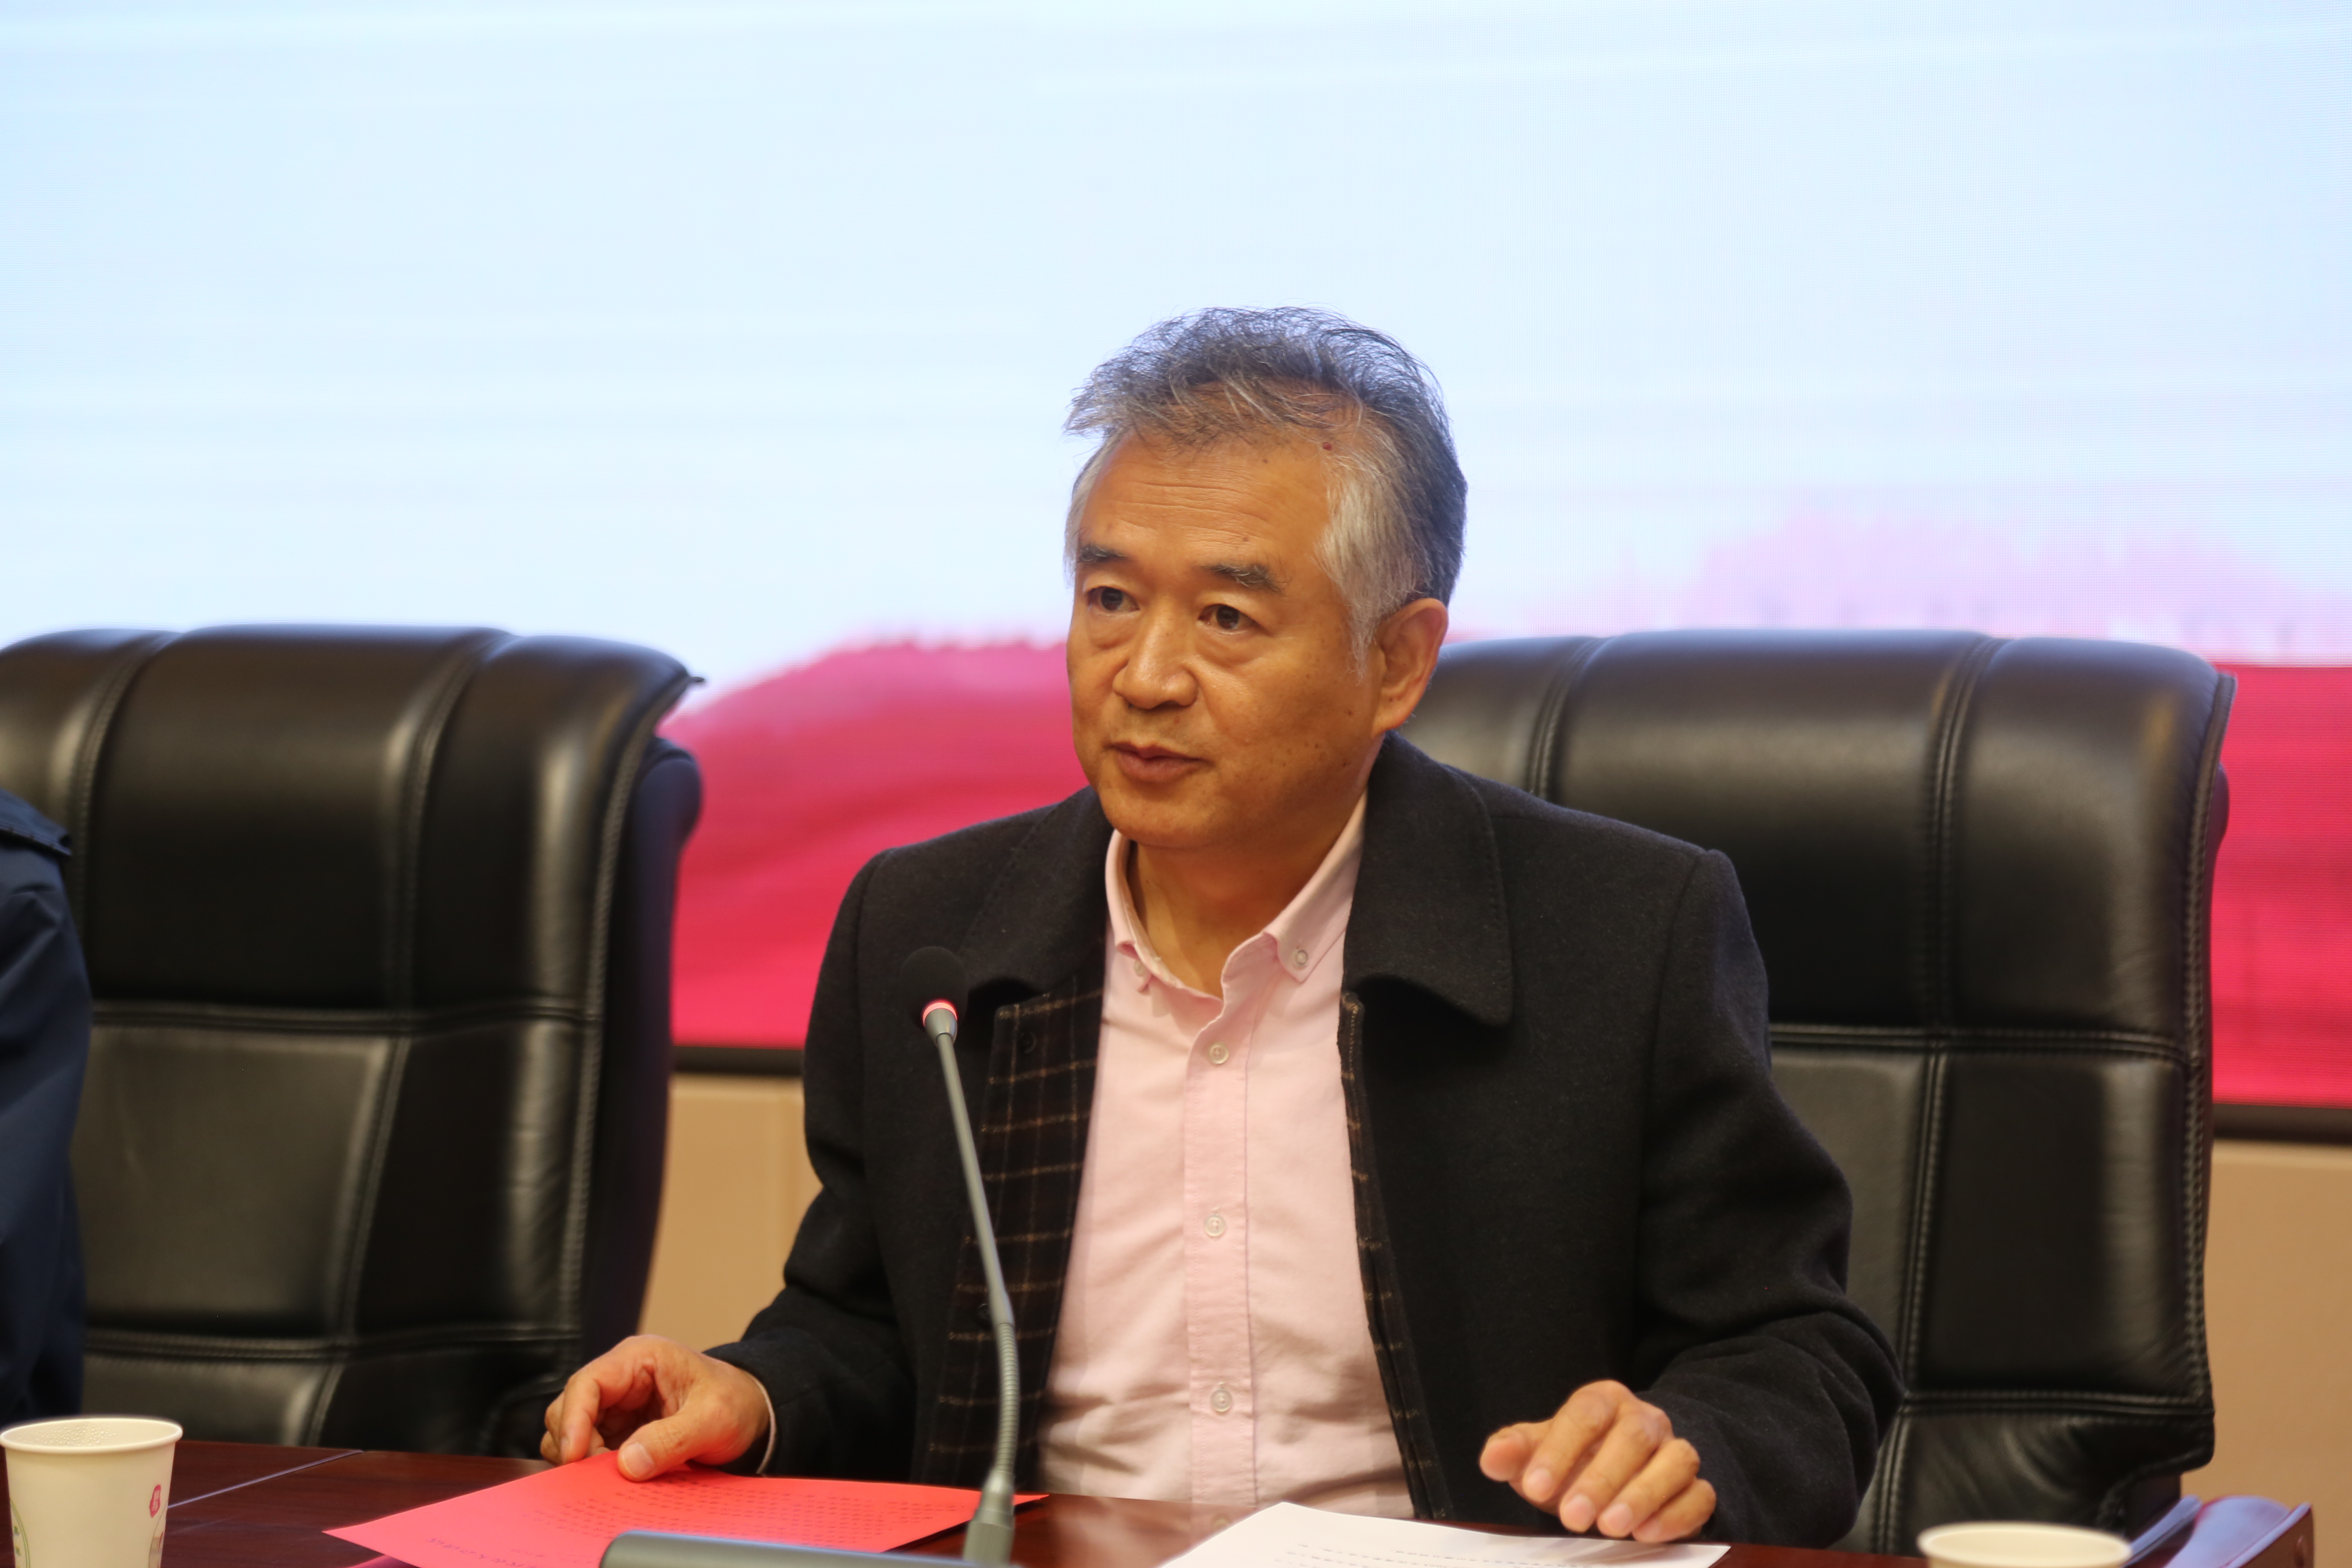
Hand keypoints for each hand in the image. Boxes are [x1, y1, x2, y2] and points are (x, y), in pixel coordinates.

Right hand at [541, 1334, 770, 1479]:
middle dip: (575, 1444)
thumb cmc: (735, 1402)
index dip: (574, 1419)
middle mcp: (620, 1379)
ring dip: (582, 1459)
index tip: (575, 1456)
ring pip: (572, 1432)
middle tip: (599, 1476)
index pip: (587, 1383)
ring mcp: (616, 1406)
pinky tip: (615, 1480)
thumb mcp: (713, 1419)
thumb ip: (672, 1439)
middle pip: (568, 1409)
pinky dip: (593, 1468)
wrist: (751, 1413)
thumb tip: (628, 1463)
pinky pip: (589, 1450)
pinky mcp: (618, 1431)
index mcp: (639, 1358)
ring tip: (613, 1478)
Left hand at [1479, 1380, 1715, 1541]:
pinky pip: (1700, 1494)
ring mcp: (1675, 1450)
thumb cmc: (1572, 1461)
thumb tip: (1491, 1459)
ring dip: (1643, 1495)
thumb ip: (1513, 1452)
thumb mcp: (1538, 1453)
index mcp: (1604, 1400)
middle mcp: (1645, 1419)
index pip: (1584, 1413)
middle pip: (1633, 1436)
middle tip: (1573, 1517)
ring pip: (1675, 1461)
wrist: (1613, 1475)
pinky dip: (1677, 1515)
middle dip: (1602, 1478)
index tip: (1535, 1486)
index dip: (1559, 1450)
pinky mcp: (1695, 1485)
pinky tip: (1648, 1534)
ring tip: (1612, 1528)